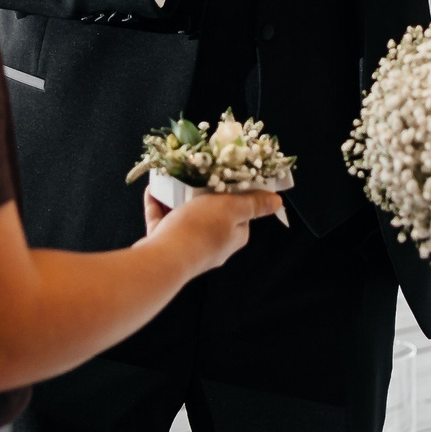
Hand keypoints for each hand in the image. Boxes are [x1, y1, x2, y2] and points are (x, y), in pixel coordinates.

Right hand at [147, 187, 286, 273]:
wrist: (162, 259)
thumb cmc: (199, 231)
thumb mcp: (232, 209)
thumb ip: (253, 204)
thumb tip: (277, 202)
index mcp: (232, 238)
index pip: (241, 213)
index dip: (236, 194)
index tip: (227, 175)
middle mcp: (211, 245)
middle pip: (211, 213)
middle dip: (202, 193)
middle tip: (197, 172)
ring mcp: (186, 246)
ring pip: (183, 216)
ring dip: (178, 196)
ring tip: (173, 176)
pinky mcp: (164, 245)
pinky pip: (161, 221)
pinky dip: (158, 204)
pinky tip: (153, 189)